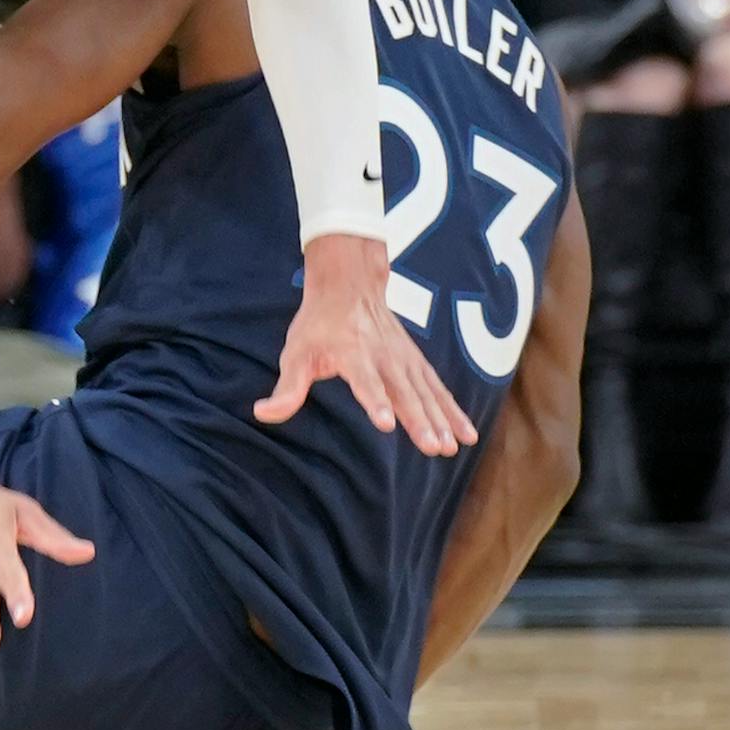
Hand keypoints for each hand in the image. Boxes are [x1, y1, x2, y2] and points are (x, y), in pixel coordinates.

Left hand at [255, 234, 478, 455]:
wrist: (349, 283)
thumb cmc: (318, 323)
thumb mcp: (296, 352)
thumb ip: (286, 389)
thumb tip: (262, 414)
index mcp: (353, 354)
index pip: (365, 381)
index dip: (375, 401)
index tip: (386, 423)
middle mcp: (384, 356)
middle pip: (404, 392)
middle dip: (419, 420)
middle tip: (434, 447)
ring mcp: (404, 359)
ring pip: (426, 392)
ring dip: (441, 419)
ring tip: (453, 447)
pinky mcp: (417, 362)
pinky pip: (439, 389)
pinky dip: (454, 410)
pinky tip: (467, 434)